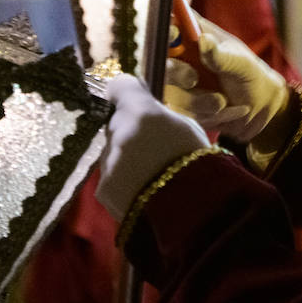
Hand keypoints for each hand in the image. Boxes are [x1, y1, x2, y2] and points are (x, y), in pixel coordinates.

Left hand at [96, 74, 209, 219]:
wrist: (191, 216)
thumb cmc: (199, 167)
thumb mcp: (188, 130)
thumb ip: (162, 118)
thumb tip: (149, 114)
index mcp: (142, 112)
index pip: (120, 86)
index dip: (125, 93)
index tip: (131, 99)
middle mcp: (118, 132)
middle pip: (116, 124)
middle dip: (129, 133)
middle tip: (153, 150)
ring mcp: (107, 162)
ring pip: (112, 153)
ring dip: (125, 160)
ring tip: (151, 177)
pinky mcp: (102, 189)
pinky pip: (110, 178)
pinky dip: (122, 184)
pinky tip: (143, 194)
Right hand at [164, 15, 290, 154]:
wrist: (258, 108)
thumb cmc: (250, 76)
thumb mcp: (240, 64)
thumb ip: (221, 55)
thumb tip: (203, 40)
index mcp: (194, 35)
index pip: (169, 23)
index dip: (164, 28)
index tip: (173, 34)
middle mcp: (179, 56)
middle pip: (158, 59)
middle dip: (175, 72)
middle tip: (193, 78)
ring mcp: (175, 82)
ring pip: (170, 91)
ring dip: (199, 102)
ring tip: (224, 102)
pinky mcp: (178, 105)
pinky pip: (181, 113)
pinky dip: (206, 116)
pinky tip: (225, 111)